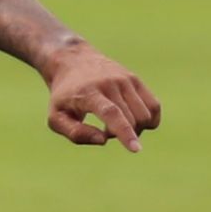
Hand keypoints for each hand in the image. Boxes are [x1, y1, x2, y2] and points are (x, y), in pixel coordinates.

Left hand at [42, 43, 161, 151]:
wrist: (73, 62)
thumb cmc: (64, 96)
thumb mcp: (56, 117)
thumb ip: (76, 133)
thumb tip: (103, 140)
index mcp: (89, 93)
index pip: (112, 113)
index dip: (125, 132)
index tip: (136, 149)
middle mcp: (110, 83)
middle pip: (131, 119)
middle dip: (122, 135)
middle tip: (104, 130)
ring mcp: (125, 79)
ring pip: (145, 115)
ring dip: (135, 129)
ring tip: (116, 123)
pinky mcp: (135, 80)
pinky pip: (154, 107)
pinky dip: (148, 121)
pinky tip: (131, 118)